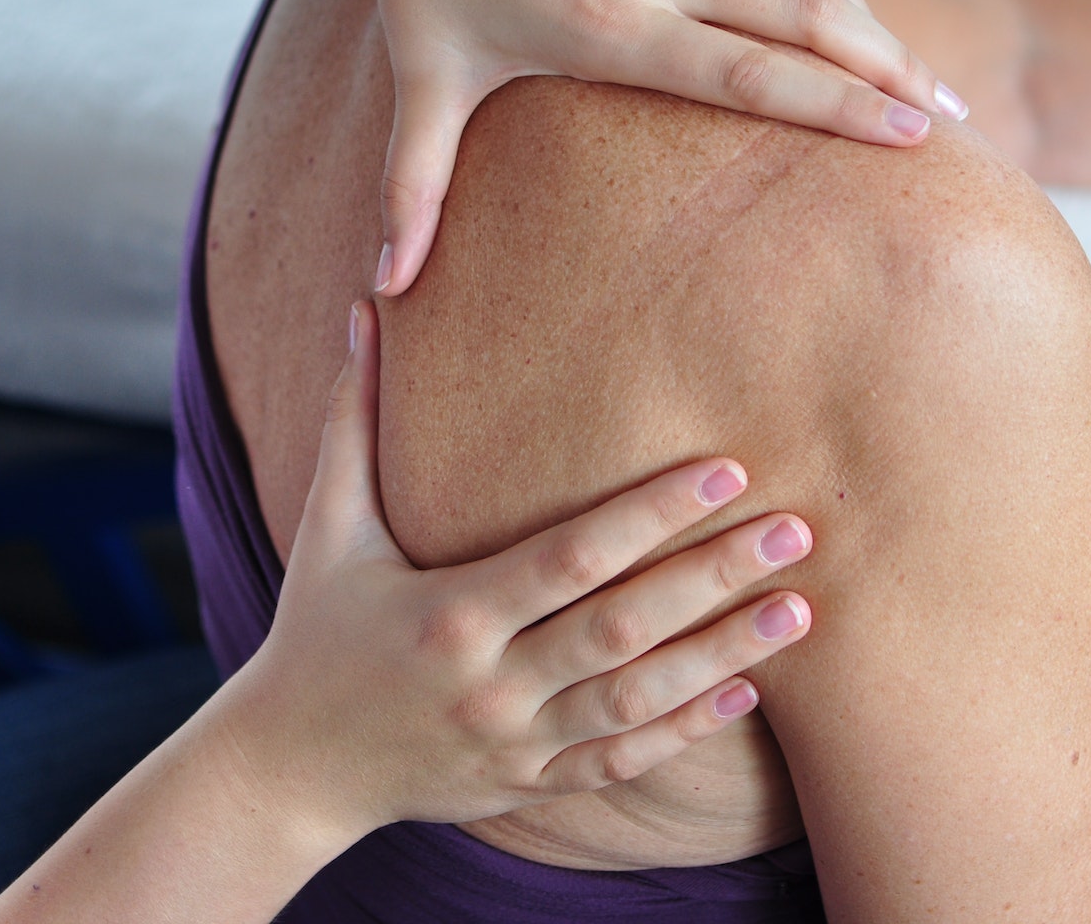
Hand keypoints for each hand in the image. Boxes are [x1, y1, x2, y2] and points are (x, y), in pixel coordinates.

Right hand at [221, 300, 814, 847]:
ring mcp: (515, 744)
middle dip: (714, 578)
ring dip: (724, 654)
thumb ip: (356, 419)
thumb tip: (364, 306)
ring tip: (799, 609)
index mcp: (449, 614)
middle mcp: (489, 684)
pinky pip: (622, 760)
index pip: (570, 556)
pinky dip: (687, 728)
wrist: (292, 769)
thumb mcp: (328, 528)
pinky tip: (750, 688)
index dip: (652, 513)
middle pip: (622, 628)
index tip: (726, 468)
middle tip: (795, 530)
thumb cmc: (316, 629)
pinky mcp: (532, 785)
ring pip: (637, 701)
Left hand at [342, 0, 964, 295]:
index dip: (840, 105)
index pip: (751, 72)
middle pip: (807, 15)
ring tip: (922, 71)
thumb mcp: (422, 85)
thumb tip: (379, 290)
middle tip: (954, 117)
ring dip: (869, 13)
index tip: (914, 137)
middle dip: (891, 66)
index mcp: (609, 22)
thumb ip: (412, 190)